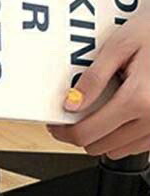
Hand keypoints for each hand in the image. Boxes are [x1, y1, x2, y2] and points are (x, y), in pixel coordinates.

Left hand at [47, 9, 149, 158]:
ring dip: (104, 136)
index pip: (85, 134)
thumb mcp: (122, 44)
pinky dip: (125, 135)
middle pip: (98, 146)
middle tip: (78, 114)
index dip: (64, 132)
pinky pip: (138, 146)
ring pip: (117, 150)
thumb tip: (71, 105)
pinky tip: (126, 113)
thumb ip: (94, 78)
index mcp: (138, 99)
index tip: (57, 125)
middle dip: (83, 133)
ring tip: (107, 108)